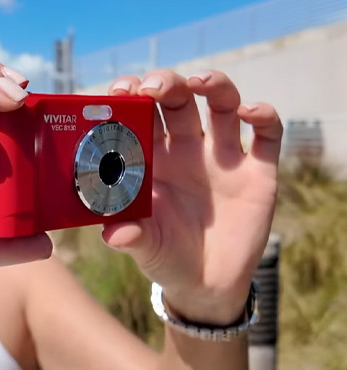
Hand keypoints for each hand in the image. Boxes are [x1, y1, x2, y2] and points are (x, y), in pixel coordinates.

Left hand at [102, 70, 281, 323]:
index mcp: (154, 159)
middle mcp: (187, 150)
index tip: (121, 91)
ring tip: (200, 83)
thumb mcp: (145, 247)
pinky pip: (267, 134)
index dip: (132, 96)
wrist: (206, 284)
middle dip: (167, 84)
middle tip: (153, 87)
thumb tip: (113, 234)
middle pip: (179, 100)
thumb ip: (129, 236)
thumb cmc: (165, 257)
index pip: (142, 114)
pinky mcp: (257, 172)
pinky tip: (250, 112)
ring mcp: (223, 157)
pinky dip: (263, 116)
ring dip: (214, 85)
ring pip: (222, 105)